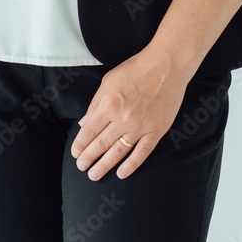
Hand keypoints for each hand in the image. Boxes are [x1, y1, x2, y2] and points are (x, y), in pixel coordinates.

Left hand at [70, 47, 188, 180]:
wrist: (166, 66)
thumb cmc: (136, 69)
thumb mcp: (109, 80)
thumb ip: (96, 103)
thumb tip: (85, 122)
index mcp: (109, 105)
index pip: (89, 131)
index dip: (80, 145)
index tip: (75, 153)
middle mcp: (122, 119)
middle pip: (101, 144)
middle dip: (88, 158)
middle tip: (81, 167)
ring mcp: (139, 127)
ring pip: (118, 152)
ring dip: (104, 166)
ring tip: (94, 175)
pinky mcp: (155, 131)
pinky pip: (141, 153)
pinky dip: (131, 166)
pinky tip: (121, 174)